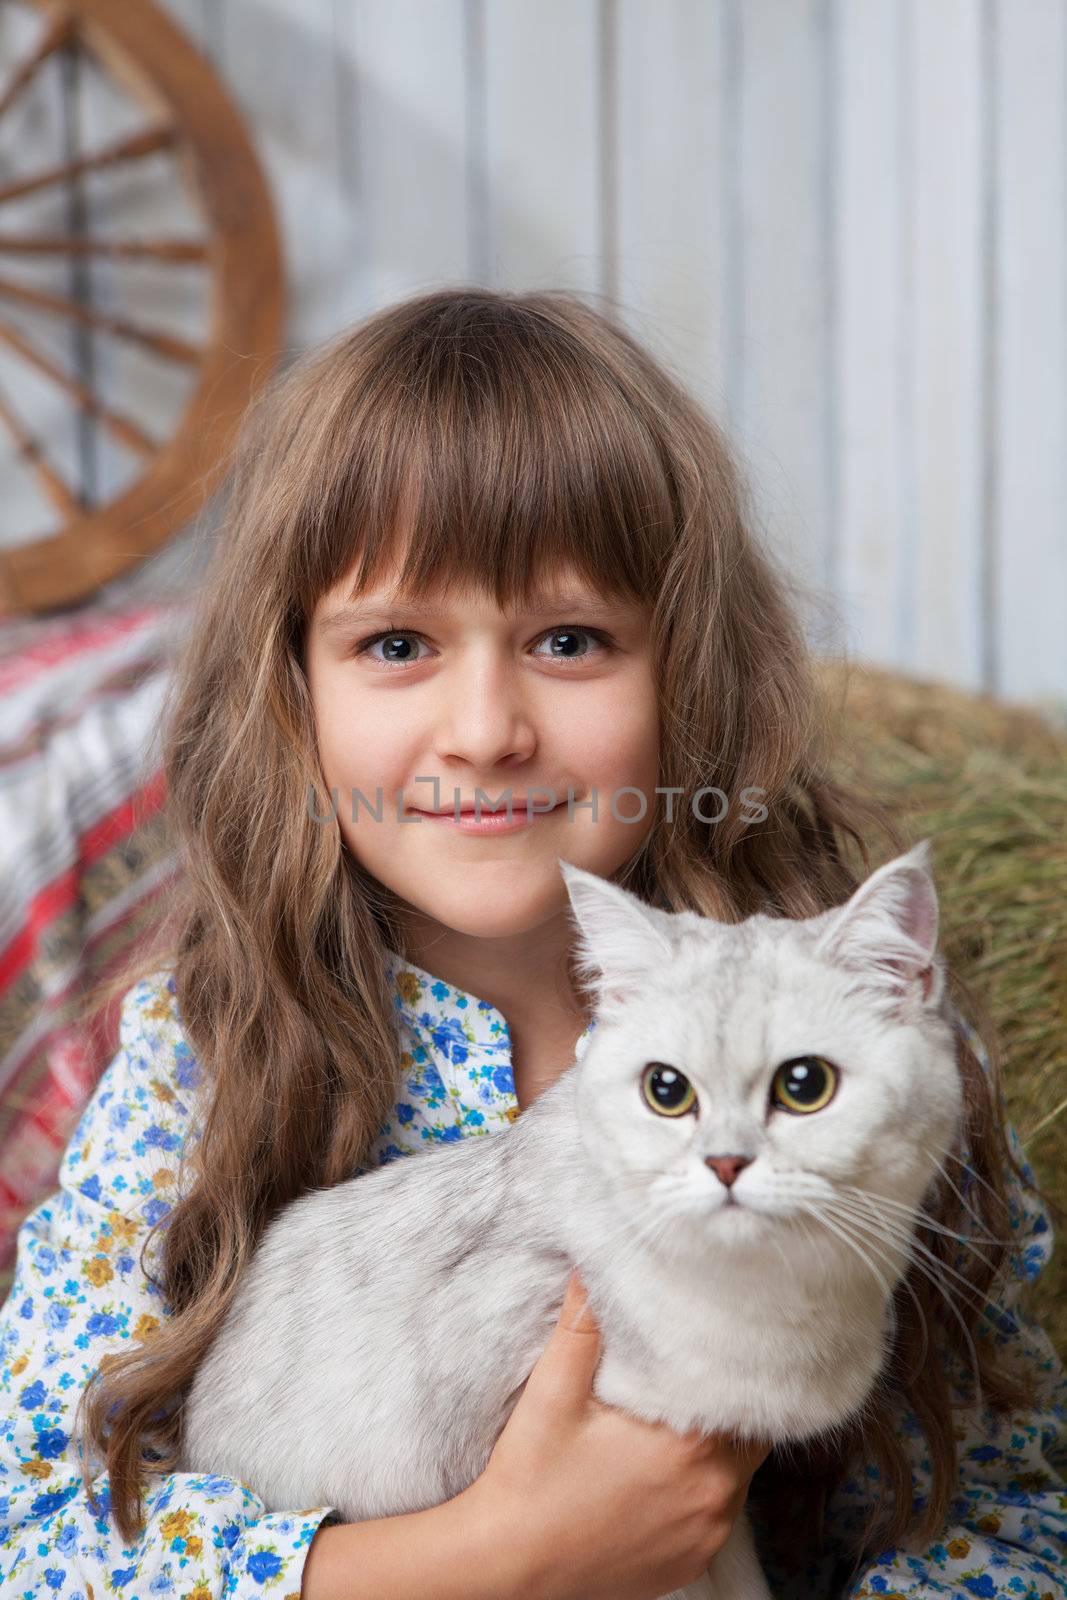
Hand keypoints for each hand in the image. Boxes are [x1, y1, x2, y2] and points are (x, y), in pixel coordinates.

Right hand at [455, 1267, 771, 1599]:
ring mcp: (708, 1533)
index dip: (734, 1362)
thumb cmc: (531, 1479)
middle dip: (727, 1401)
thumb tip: (594, 1266)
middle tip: (694, 1373)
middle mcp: (714, 1494)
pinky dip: (705, 1487)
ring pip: (739, 1471)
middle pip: (750, 1430)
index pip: (745, 1391)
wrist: (510, 1565)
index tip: (719, 1337)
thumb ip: (582, 1325)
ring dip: (718, 1445)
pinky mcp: (694, 1561)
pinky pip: (720, 1511)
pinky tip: (667, 1469)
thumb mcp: (553, 1392)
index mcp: (688, 1446)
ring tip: (679, 1417)